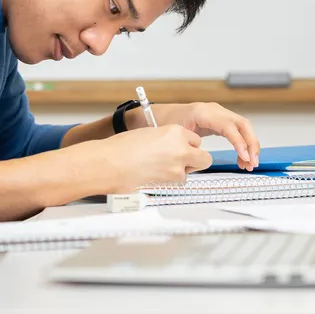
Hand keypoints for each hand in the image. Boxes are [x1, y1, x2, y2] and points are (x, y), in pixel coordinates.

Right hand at [84, 125, 213, 193]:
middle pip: (204, 158)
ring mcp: (178, 166)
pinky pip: (179, 182)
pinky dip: (170, 181)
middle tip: (182, 160)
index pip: (195, 140)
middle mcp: (181, 147)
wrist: (110, 163)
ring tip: (159, 168)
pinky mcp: (171, 182)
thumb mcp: (149, 134)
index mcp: (175, 131)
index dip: (187, 145)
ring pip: (191, 172)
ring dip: (180, 171)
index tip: (179, 147)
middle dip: (195, 160)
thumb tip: (171, 147)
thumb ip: (166, 140)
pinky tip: (155, 175)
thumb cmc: (122, 147)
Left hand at [148, 102, 260, 170]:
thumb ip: (189, 143)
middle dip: (251, 144)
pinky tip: (242, 158)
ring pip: (244, 128)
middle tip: (252, 162)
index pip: (229, 126)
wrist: (160, 115)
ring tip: (248, 164)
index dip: (239, 142)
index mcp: (203, 112)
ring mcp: (219, 114)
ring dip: (250, 146)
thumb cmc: (165, 122)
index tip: (244, 157)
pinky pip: (237, 131)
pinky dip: (242, 145)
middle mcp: (214, 110)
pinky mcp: (220, 121)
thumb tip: (203, 156)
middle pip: (243, 124)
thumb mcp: (175, 133)